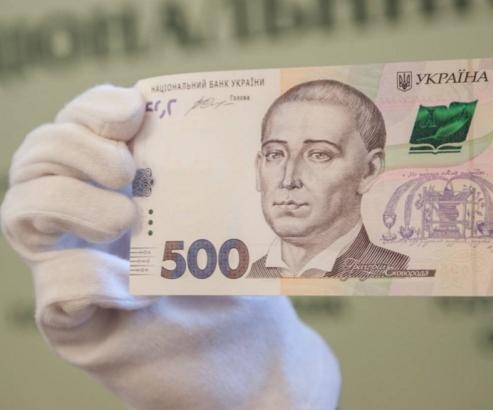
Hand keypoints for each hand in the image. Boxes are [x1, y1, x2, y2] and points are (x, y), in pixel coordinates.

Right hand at [1, 85, 339, 409]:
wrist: (256, 357)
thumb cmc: (242, 283)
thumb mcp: (229, 217)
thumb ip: (203, 173)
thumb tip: (196, 116)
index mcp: (120, 190)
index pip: (78, 128)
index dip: (91, 108)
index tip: (135, 109)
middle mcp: (87, 225)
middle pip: (35, 160)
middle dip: (72, 147)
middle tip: (129, 171)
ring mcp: (77, 272)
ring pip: (20, 213)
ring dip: (68, 201)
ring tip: (126, 218)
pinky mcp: (80, 328)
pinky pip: (53, 294)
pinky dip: (87, 278)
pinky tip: (134, 288)